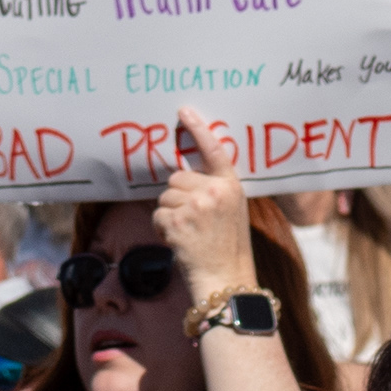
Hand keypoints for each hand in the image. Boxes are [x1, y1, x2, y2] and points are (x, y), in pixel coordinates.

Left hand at [155, 107, 258, 303]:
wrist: (225, 280)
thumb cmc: (227, 248)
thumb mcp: (232, 212)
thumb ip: (216, 190)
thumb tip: (184, 176)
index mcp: (232, 185)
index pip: (214, 149)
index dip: (198, 129)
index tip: (183, 111)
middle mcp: (215, 191)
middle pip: (178, 177)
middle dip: (178, 196)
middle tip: (193, 221)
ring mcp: (196, 205)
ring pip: (165, 196)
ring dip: (169, 214)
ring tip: (188, 233)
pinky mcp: (178, 220)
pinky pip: (157, 214)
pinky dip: (162, 229)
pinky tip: (179, 241)